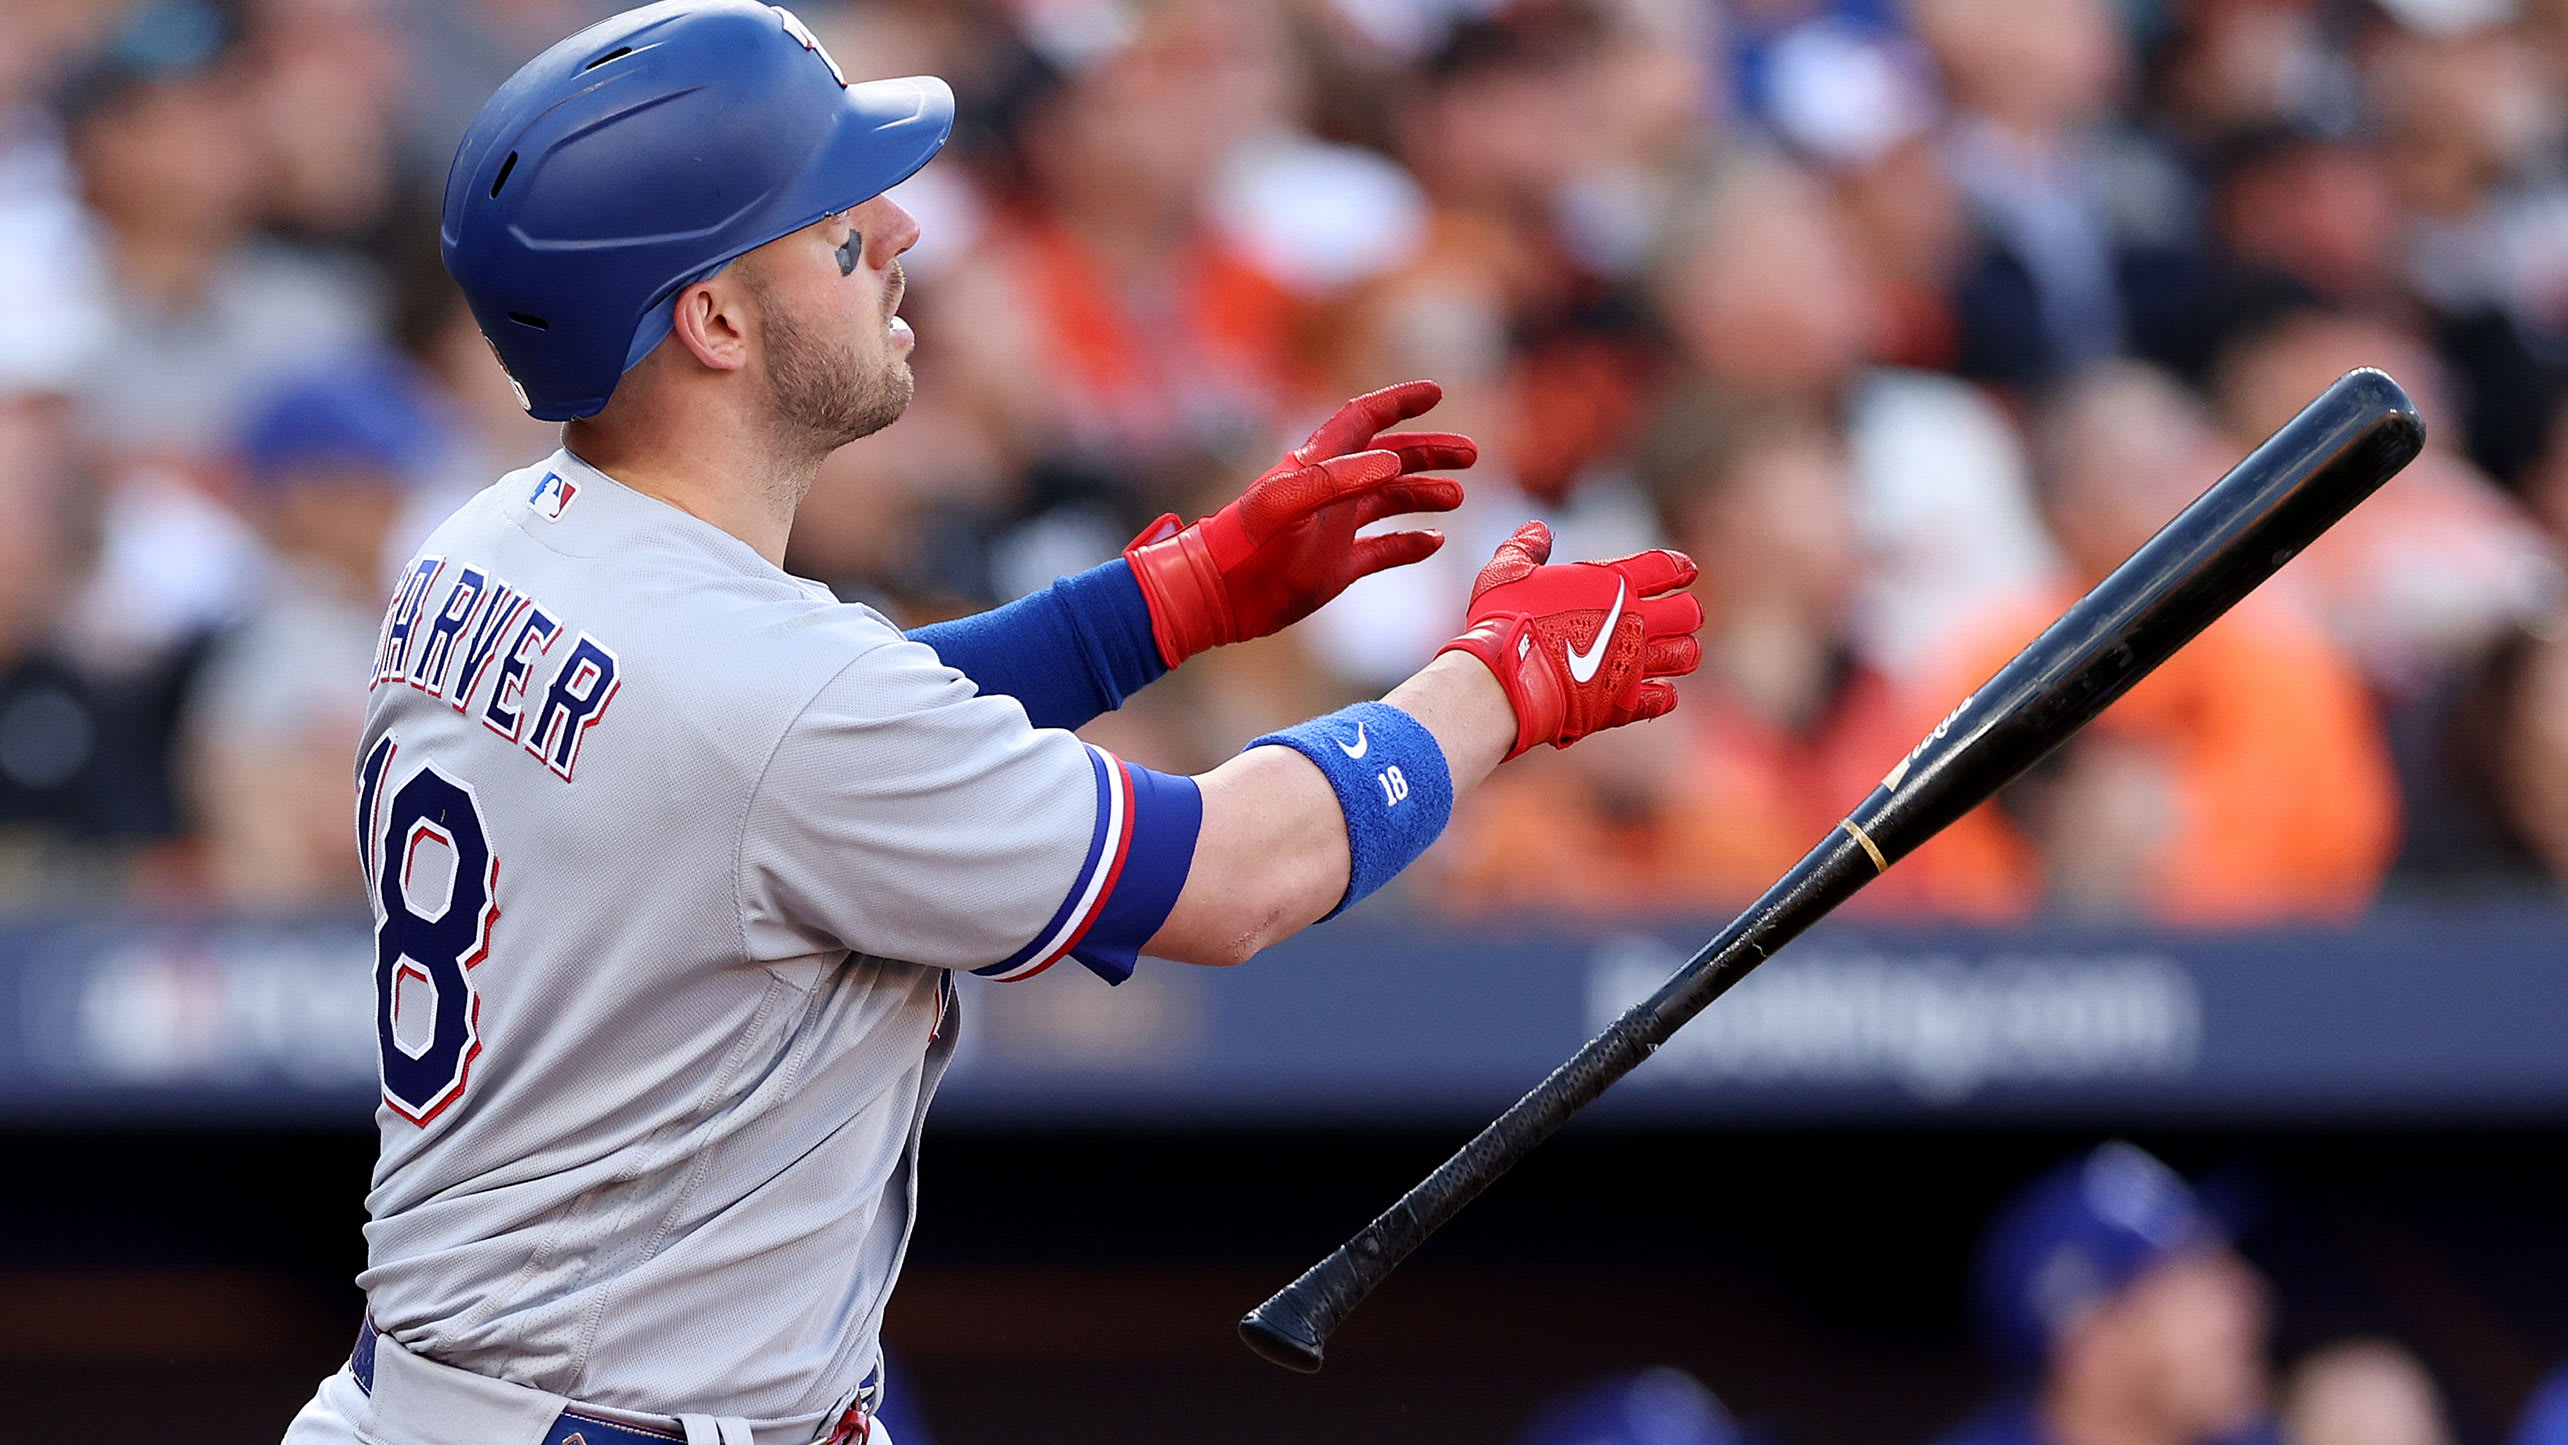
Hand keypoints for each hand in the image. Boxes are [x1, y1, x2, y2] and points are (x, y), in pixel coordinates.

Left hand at [1124, 380, 1475, 665]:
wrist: (1215, 596)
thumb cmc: (1241, 546)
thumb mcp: (1282, 506)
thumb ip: (1332, 480)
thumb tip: (1390, 464)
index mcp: (1316, 467)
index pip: (1363, 421)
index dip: (1398, 403)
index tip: (1435, 392)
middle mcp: (1330, 492)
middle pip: (1389, 460)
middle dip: (1430, 452)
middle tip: (1472, 455)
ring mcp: (1334, 530)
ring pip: (1390, 502)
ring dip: (1425, 494)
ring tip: (1458, 496)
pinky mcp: (1335, 567)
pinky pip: (1383, 550)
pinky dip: (1410, 544)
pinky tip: (1435, 542)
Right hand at [1437, 521, 1703, 758]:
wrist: (1507, 678)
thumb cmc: (1505, 620)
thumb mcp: (1508, 570)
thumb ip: (1526, 547)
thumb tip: (1538, 529)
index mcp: (1612, 583)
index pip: (1664, 568)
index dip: (1679, 568)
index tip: (1687, 571)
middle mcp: (1633, 621)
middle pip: (1686, 613)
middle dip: (1685, 613)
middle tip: (1679, 617)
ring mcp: (1633, 663)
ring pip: (1684, 655)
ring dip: (1682, 652)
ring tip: (1676, 653)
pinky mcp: (1624, 702)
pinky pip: (1661, 700)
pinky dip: (1663, 696)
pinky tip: (1658, 692)